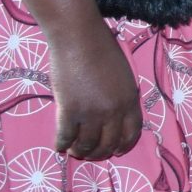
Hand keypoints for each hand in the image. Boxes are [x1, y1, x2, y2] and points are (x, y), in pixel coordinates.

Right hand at [48, 27, 143, 160]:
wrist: (79, 37)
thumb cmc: (100, 49)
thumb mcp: (122, 75)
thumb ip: (120, 96)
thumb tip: (112, 116)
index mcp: (130, 99)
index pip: (132, 133)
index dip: (123, 146)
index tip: (115, 151)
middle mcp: (114, 110)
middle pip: (108, 143)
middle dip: (99, 153)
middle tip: (89, 153)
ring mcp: (91, 112)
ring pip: (87, 145)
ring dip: (80, 151)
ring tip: (74, 150)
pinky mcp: (69, 110)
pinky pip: (65, 137)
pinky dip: (62, 144)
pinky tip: (59, 145)